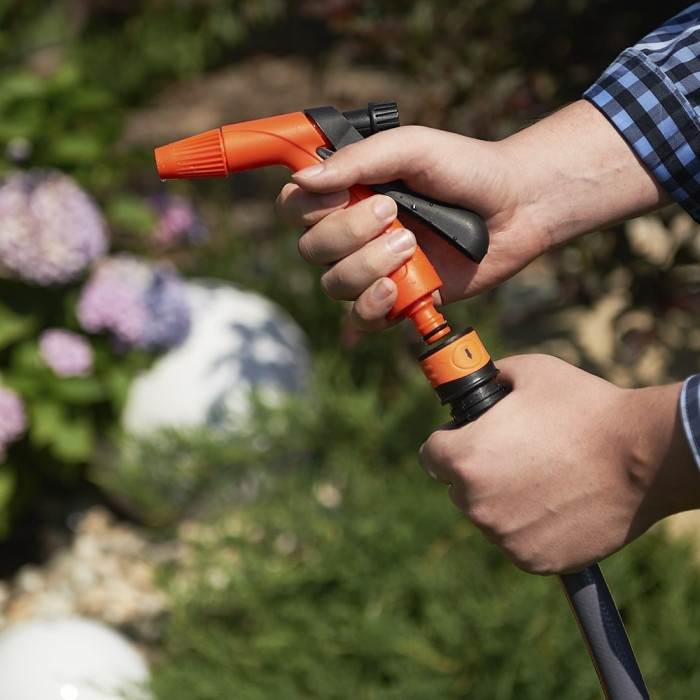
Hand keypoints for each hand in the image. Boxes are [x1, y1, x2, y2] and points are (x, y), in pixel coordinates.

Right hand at [276, 125, 539, 330]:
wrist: (517, 206)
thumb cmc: (465, 168)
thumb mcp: (413, 148)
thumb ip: (359, 160)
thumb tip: (304, 179)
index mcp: (348, 192)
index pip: (294, 207)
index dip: (306, 207)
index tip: (343, 194)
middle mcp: (353, 232)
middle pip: (311, 249)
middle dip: (348, 234)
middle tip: (393, 213)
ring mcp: (374, 268)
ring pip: (334, 284)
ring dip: (368, 266)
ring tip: (411, 245)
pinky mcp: (398, 299)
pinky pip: (361, 318)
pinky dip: (372, 308)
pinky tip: (396, 291)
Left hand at [418, 354, 698, 574]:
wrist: (642, 458)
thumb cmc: (584, 409)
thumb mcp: (528, 372)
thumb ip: (490, 380)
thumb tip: (479, 386)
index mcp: (464, 457)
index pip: (431, 455)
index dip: (451, 443)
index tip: (470, 439)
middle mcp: (475, 502)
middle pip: (459, 487)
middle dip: (478, 472)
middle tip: (518, 455)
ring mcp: (503, 536)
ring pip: (489, 515)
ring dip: (504, 500)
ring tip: (546, 477)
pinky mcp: (533, 560)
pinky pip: (517, 541)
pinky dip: (530, 527)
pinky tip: (559, 504)